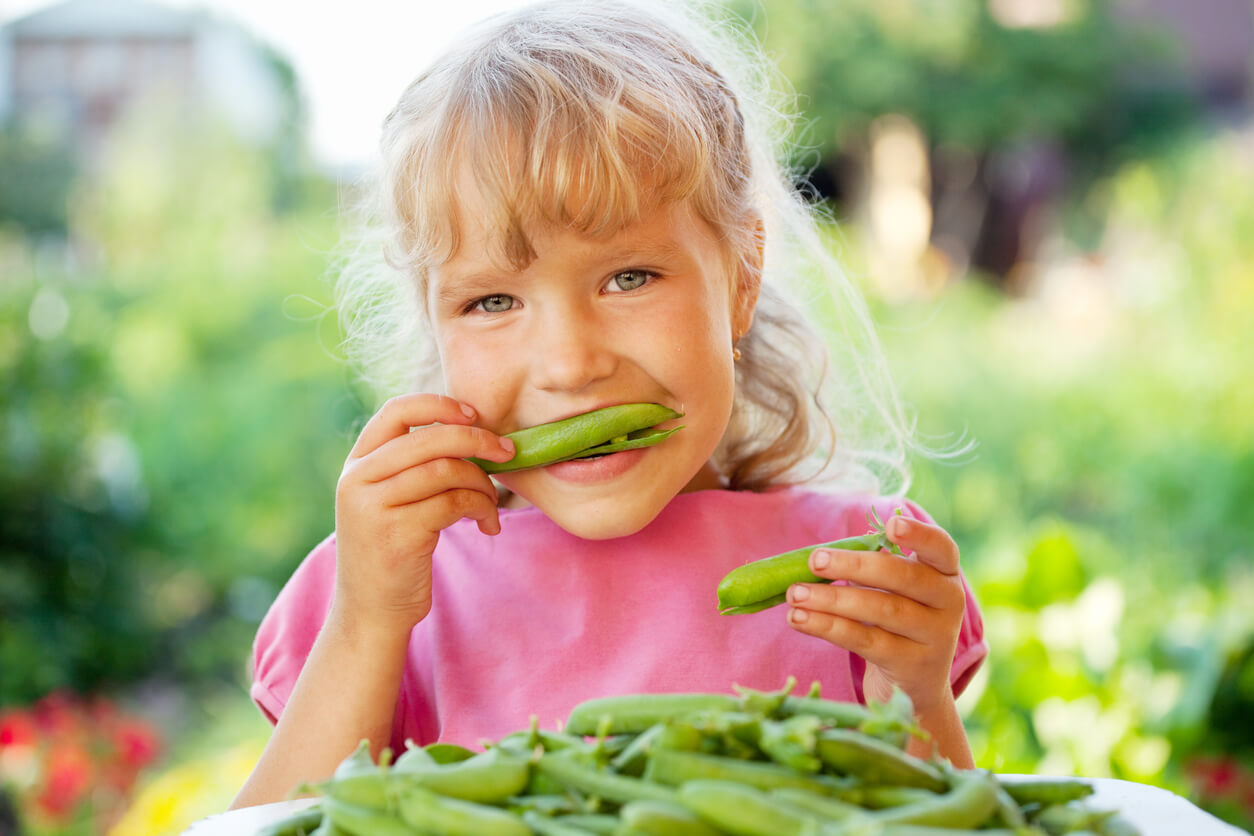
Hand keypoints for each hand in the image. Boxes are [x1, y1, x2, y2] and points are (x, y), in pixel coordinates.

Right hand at [333, 394, 515, 632]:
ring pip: (447, 470)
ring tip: (491, 504)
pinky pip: (455, 503)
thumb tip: (472, 429)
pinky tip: (487, 526)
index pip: (396, 411)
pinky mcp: (397, 533)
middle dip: (478, 440)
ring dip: (483, 484)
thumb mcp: (389, 500)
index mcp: (357, 463)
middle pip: (431, 438)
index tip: (474, 415)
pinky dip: (481, 509)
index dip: (440, 405)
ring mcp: (374, 506)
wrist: (370, 612)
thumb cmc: (392, 550)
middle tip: (507, 452)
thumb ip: (411, 465)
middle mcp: (358, 479)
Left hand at [786, 514, 965, 713]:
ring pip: (880, 610)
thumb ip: (874, 569)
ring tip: (796, 594)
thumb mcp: (898, 593)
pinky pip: (865, 640)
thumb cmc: (897, 623)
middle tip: (815, 561)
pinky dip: (828, 627)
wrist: (916, 686)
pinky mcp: (911, 665)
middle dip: (855, 566)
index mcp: (945, 575)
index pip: (942, 548)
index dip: (919, 534)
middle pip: (903, 577)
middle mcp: (948, 603)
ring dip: (832, 599)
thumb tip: (819, 557)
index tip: (891, 523)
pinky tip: (800, 619)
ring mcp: (934, 637)